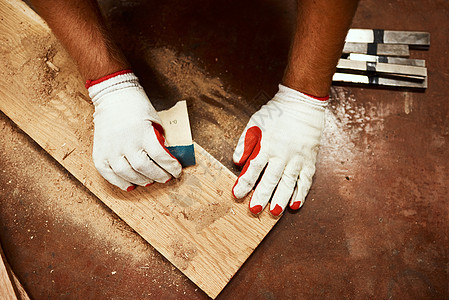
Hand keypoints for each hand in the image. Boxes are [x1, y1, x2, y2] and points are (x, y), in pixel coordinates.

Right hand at [87, 71, 181, 190]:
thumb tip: (167, 159)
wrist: (113, 95)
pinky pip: (108, 173)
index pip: (160, 156)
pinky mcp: (99, 152)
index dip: (171, 167)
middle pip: (144, 168)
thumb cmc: (137, 106)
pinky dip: (119, 182)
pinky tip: (130, 184)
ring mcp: (110, 149)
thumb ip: (160, 139)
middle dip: (158, 176)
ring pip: (126, 173)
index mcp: (142, 132)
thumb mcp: (155, 120)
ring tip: (150, 181)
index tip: (177, 172)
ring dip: (141, 181)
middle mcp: (125, 142)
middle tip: (166, 178)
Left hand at [232, 84, 327, 215]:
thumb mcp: (254, 123)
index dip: (244, 182)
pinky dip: (301, 193)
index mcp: (267, 145)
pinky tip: (295, 204)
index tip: (237, 194)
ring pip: (288, 182)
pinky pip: (306, 180)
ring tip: (274, 212)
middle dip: (261, 196)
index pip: (253, 168)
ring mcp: (297, 158)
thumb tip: (237, 161)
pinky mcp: (309, 160)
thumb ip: (245, 143)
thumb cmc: (276, 113)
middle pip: (270, 179)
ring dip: (281, 199)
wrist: (302, 104)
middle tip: (254, 210)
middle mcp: (282, 154)